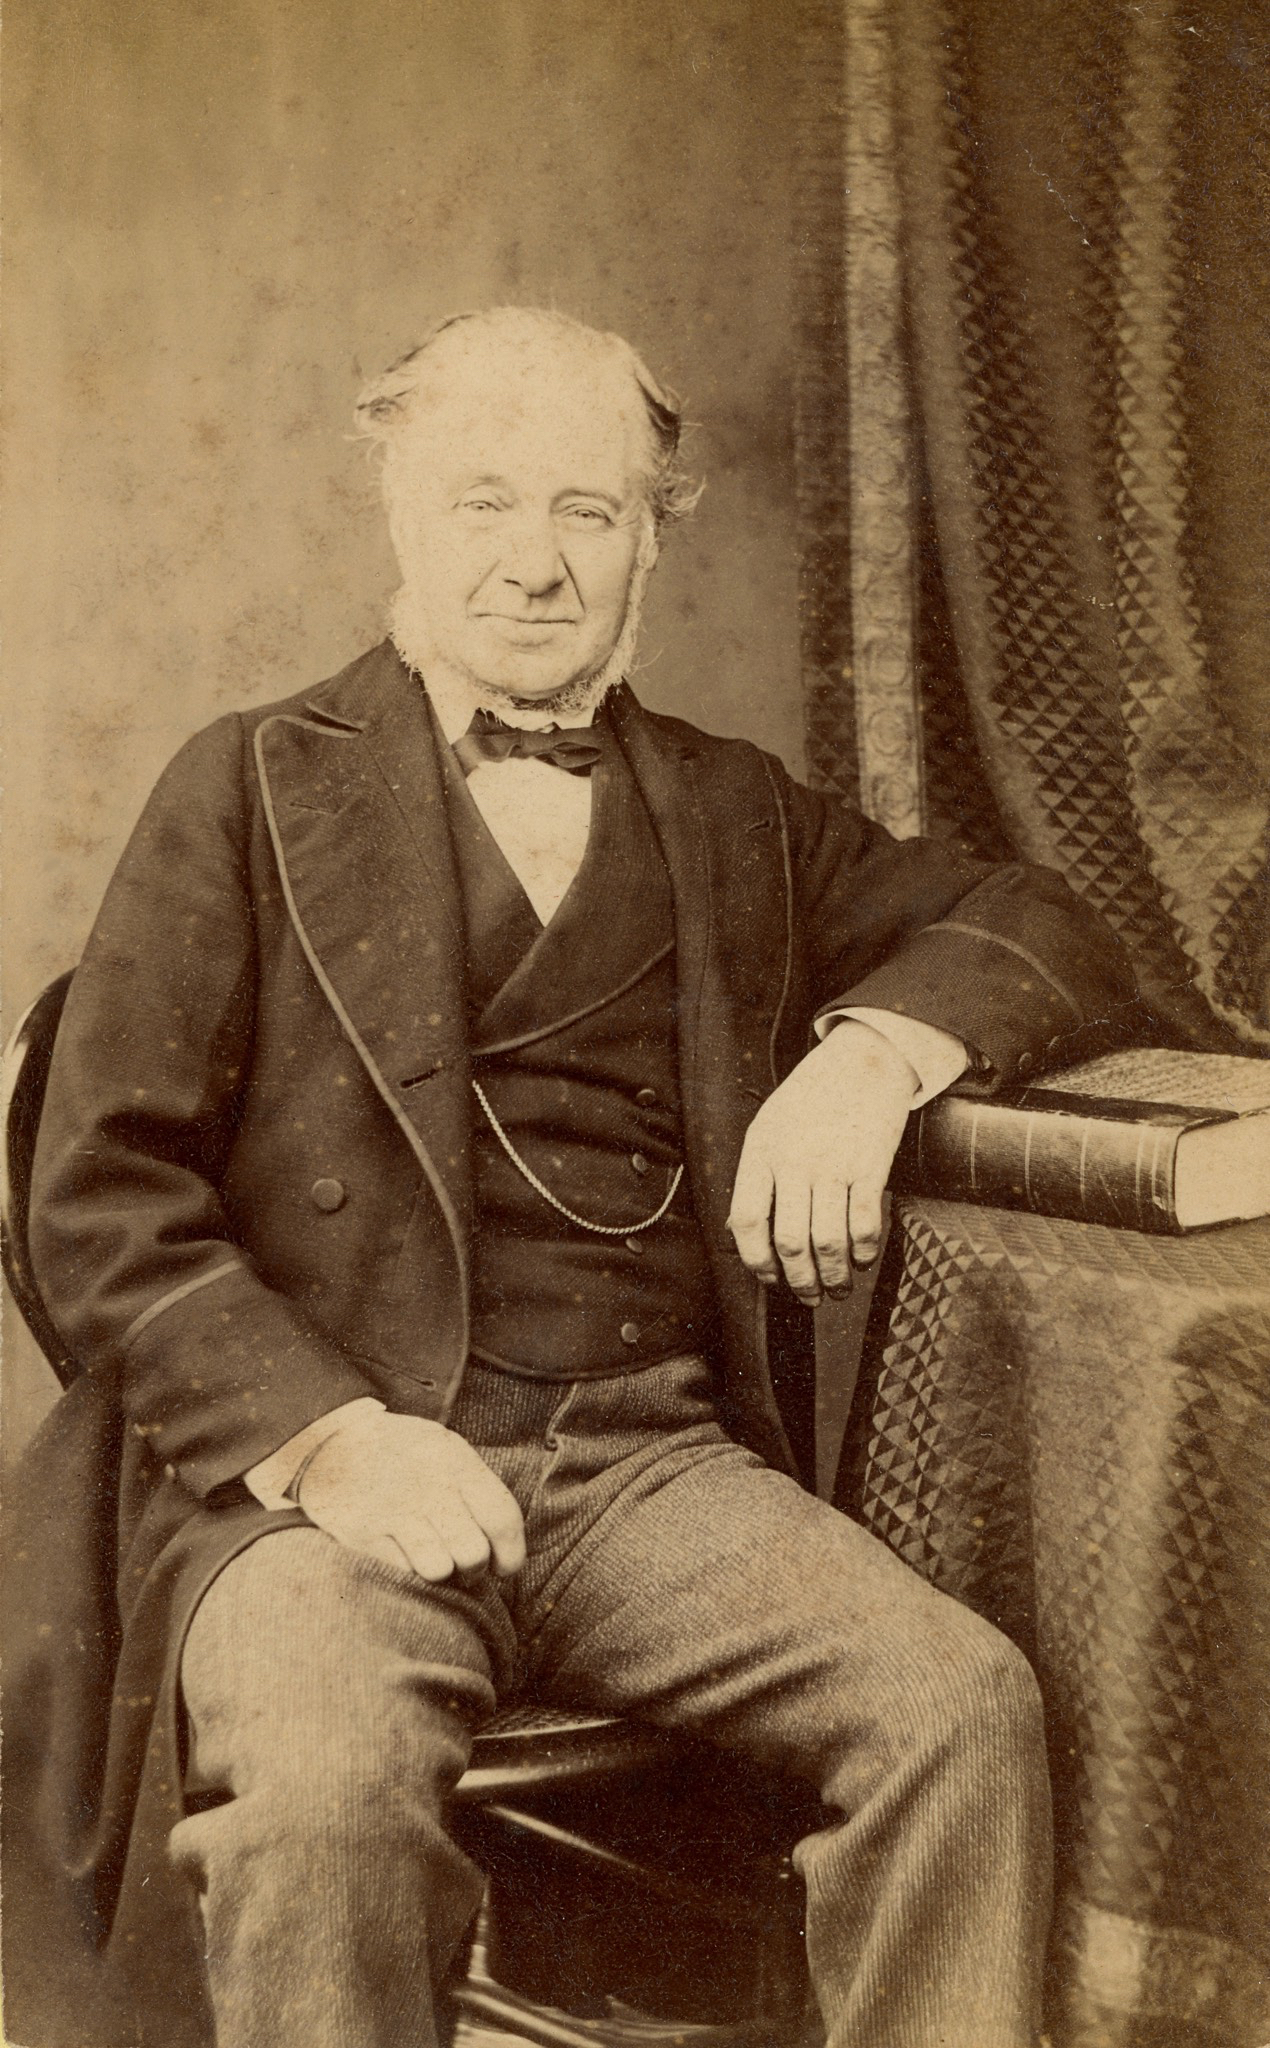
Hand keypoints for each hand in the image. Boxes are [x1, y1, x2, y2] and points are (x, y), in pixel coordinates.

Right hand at [296, 1408, 525, 1582]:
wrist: (329, 1440)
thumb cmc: (398, 1450)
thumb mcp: (442, 1446)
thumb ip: (474, 1484)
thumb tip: (503, 1543)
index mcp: (454, 1461)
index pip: (502, 1518)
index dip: (511, 1554)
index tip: (502, 1566)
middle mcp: (427, 1485)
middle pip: (473, 1553)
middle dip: (473, 1570)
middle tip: (462, 1566)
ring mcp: (392, 1510)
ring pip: (438, 1570)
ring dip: (439, 1574)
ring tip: (431, 1561)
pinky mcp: (362, 1533)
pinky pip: (401, 1573)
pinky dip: (406, 1572)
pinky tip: (401, 1555)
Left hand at [727, 1020, 916, 1305]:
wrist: (863, 1062)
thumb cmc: (812, 1099)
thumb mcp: (769, 1127)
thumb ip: (756, 1176)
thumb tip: (741, 1232)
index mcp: (761, 1151)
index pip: (747, 1220)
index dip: (756, 1260)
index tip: (769, 1277)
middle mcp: (794, 1160)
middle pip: (790, 1242)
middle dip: (800, 1281)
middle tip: (809, 1295)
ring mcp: (833, 1164)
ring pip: (828, 1241)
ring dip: (834, 1276)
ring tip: (838, 1287)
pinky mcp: (870, 1166)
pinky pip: (864, 1224)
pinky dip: (864, 1252)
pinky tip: (862, 1259)